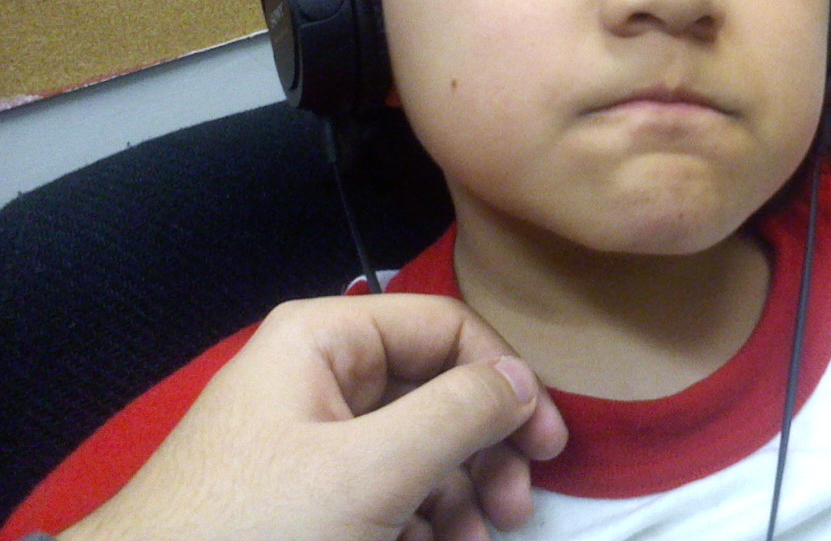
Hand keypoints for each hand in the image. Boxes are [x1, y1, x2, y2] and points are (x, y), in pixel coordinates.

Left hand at [60, 294, 567, 540]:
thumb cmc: (260, 529)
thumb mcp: (371, 470)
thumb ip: (457, 414)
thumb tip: (522, 380)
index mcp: (326, 340)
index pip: (446, 328)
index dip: (506, 380)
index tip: (550, 446)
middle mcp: (321, 375)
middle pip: (436, 390)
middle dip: (484, 449)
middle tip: (517, 507)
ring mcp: (311, 438)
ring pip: (416, 446)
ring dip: (459, 492)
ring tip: (476, 539)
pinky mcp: (305, 494)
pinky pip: (384, 488)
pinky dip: (420, 517)